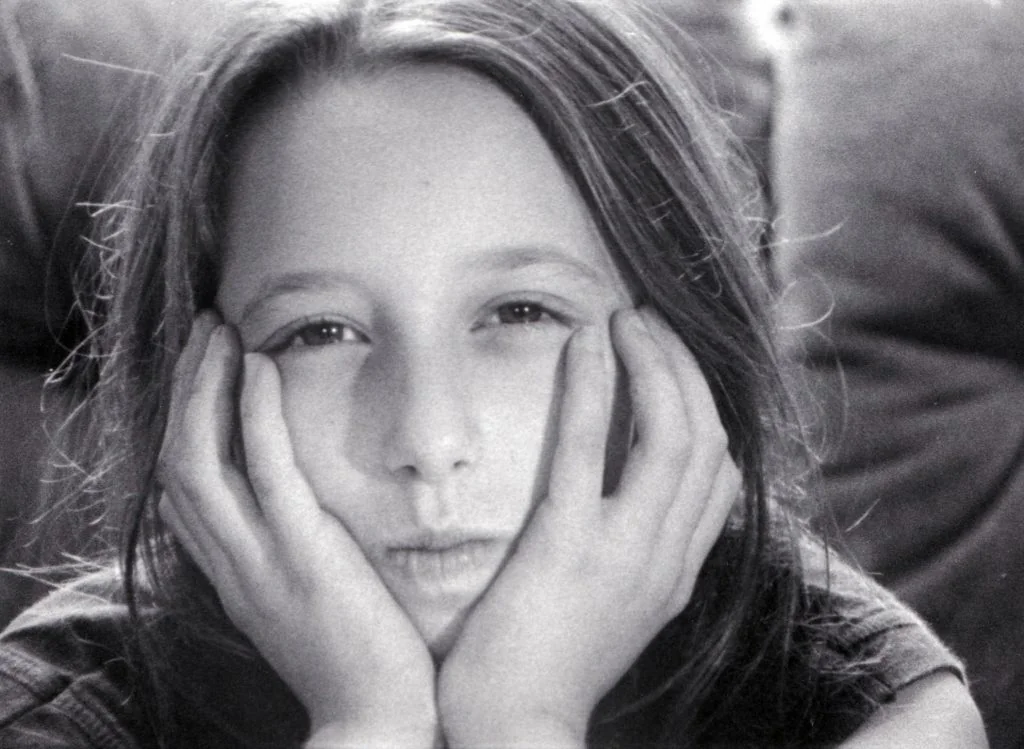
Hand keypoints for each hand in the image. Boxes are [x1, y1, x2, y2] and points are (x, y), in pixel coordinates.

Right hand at [157, 312, 437, 747]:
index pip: (184, 492)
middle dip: (185, 391)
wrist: (376, 722)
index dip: (184, 426)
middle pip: (178, 461)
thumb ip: (292, 560)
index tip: (203, 376)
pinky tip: (261, 368)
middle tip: (205, 333)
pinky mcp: (304, 555)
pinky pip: (267, 472)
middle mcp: (231, 565)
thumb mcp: (307, 607)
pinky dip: (255, 415)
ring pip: (200, 460)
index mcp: (234, 575)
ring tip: (221, 331)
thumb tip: (304, 518)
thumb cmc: (357, 663)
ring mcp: (261, 560)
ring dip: (205, 388)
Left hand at [438, 308, 740, 747]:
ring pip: (672, 434)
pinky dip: (596, 385)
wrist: (515, 732)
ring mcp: (624, 553)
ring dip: (654, 365)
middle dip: (686, 370)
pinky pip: (592, 449)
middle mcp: (667, 559)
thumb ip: (631, 557)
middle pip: (708, 439)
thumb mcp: (610, 610)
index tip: (671, 366)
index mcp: (676, 573)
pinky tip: (584, 341)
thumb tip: (624, 507)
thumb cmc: (548, 666)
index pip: (724, 475)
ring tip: (626, 321)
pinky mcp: (569, 547)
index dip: (706, 407)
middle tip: (649, 323)